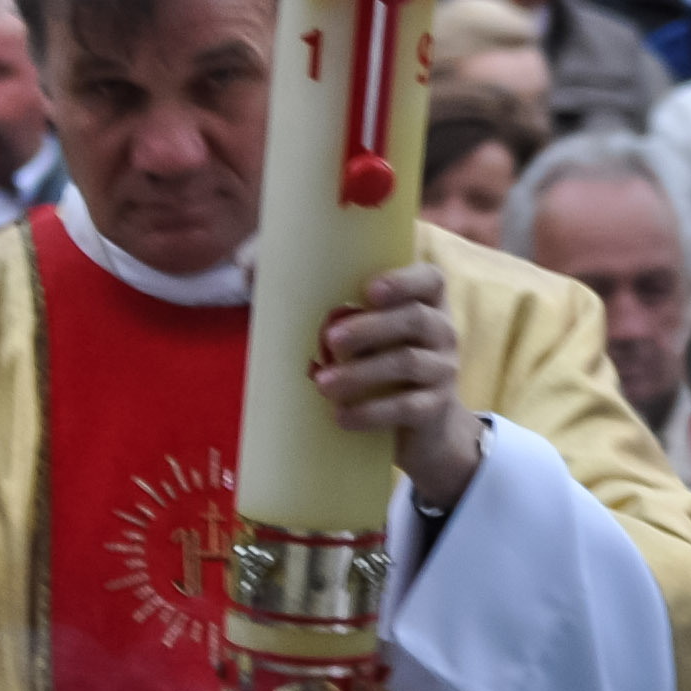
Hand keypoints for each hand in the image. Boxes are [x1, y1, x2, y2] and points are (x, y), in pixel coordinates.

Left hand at [314, 263, 485, 507]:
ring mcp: (442, 370)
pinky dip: (372, 413)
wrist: (418, 424)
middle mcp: (441, 330)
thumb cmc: (373, 357)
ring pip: (407, 363)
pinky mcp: (434, 409)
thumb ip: (307, 291)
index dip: (403, 280)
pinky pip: (407, 408)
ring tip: (323, 384)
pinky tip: (341, 417)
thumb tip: (248, 267)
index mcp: (424, 300)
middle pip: (414, 319)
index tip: (368, 290)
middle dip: (371, 327)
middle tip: (330, 339)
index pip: (429, 279)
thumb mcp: (354, 325)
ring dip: (363, 373)